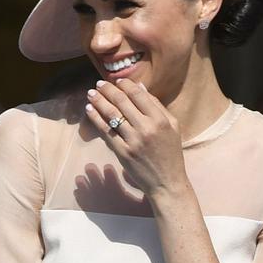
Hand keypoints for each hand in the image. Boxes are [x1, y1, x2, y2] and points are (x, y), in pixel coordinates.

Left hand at [85, 78, 188, 199]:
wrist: (166, 182)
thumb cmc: (171, 153)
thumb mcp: (173, 127)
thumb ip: (157, 106)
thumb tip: (140, 86)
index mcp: (160, 120)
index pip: (138, 95)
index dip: (125, 85)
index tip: (117, 81)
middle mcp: (146, 128)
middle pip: (122, 102)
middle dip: (108, 90)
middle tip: (99, 84)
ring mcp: (133, 140)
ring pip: (111, 114)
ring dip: (98, 101)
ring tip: (91, 93)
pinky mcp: (122, 152)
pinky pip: (106, 131)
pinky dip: (96, 118)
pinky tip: (89, 110)